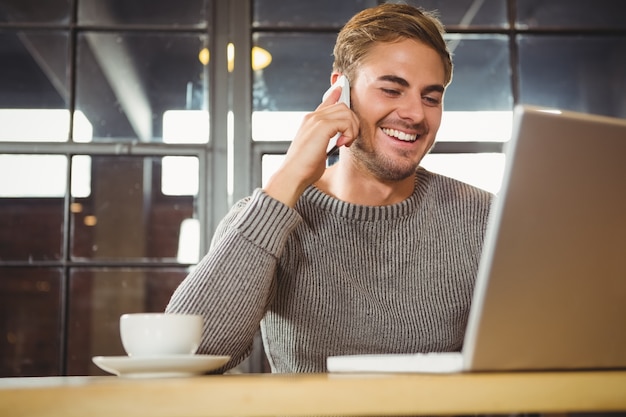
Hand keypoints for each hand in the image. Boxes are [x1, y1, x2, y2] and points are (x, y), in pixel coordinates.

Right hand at [263, 86, 358, 206]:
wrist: (293, 174)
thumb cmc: (304, 168)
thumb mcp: (318, 150)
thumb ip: (327, 141)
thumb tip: (339, 141)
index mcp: (309, 122)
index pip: (325, 102)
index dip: (335, 95)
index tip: (341, 89)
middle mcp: (312, 117)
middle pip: (342, 106)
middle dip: (352, 123)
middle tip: (348, 140)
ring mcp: (316, 120)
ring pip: (346, 112)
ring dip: (352, 129)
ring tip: (345, 143)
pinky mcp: (322, 126)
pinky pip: (346, 121)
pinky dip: (349, 133)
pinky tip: (342, 144)